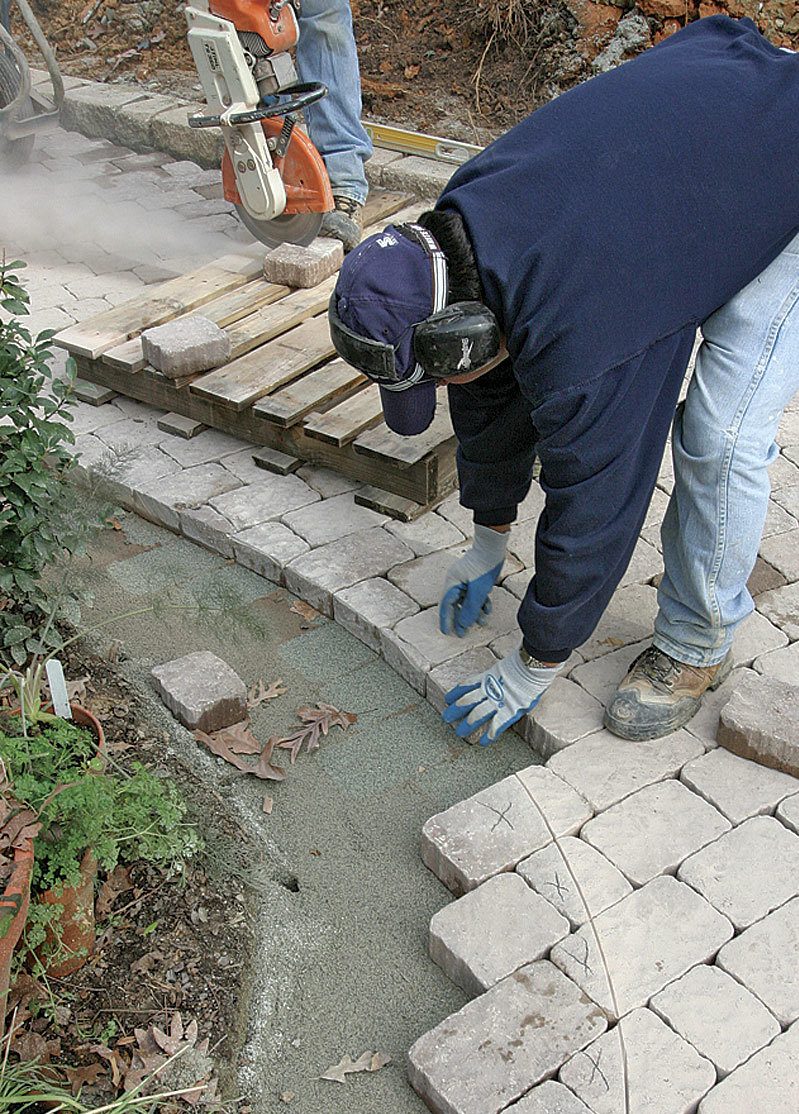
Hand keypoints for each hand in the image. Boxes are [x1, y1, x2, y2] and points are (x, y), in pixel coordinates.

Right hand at [439, 523, 508, 636]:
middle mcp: (455, 582)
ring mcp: (464, 579)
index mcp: (452, 584)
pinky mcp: (473, 578)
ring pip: (466, 600)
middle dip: (461, 619)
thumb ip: (470, 610)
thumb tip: (463, 625)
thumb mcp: (478, 592)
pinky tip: (487, 608)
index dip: (447, 621)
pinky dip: (479, 602)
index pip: (446, 606)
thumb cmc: (484, 565)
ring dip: (473, 611)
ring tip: (482, 621)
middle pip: (455, 605)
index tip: (448, 633)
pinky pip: (473, 594)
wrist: (493, 545)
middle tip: (463, 633)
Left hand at [442, 649, 560, 745]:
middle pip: (466, 701)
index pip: (466, 685)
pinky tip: (483, 742)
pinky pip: (496, 725)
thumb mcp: (504, 665)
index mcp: (487, 677)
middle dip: (455, 711)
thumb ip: (497, 674)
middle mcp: (489, 690)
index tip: (447, 699)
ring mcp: (498, 701)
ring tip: (460, 734)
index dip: (455, 693)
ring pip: (477, 715)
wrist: (533, 665)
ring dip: (467, 725)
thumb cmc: (524, 663)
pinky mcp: (510, 710)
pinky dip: (489, 735)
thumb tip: (497, 675)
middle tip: (446, 718)